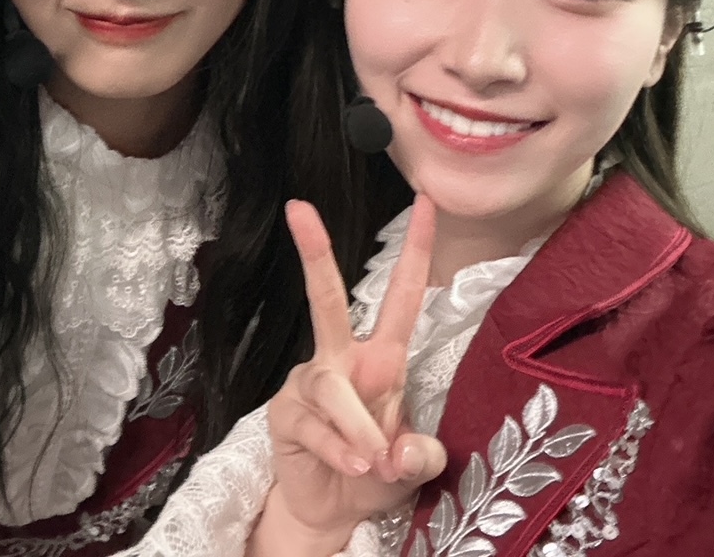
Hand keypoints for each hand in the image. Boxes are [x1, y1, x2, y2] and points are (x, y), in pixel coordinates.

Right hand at [252, 195, 445, 555]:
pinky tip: (355, 468)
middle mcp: (341, 360)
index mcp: (381, 358)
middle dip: (315, 253)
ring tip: (374, 464)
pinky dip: (340, 451)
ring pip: (332, 388)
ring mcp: (309, 385)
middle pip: (326, 299)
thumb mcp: (412, 467)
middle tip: (299, 208)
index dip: (415, 251)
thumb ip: (418, 455)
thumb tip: (403, 450)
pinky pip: (314, 425)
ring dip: (358, 428)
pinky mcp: (285, 414)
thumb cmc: (377, 473)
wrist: (333, 512)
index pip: (402, 296)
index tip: (427, 202)